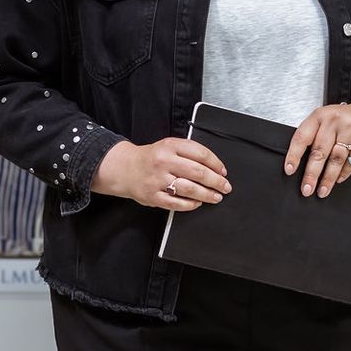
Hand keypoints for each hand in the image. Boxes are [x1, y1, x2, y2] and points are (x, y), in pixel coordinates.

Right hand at [93, 138, 231, 210]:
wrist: (125, 168)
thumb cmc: (151, 158)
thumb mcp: (168, 146)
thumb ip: (189, 152)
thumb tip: (214, 167)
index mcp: (170, 146)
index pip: (200, 153)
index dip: (216, 164)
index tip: (223, 171)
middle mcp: (164, 162)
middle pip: (198, 172)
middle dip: (216, 181)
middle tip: (225, 187)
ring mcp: (158, 180)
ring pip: (190, 189)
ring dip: (207, 194)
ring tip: (216, 197)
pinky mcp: (153, 196)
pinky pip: (176, 203)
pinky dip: (190, 204)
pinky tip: (197, 203)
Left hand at [284, 99, 350, 198]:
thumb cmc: (347, 120)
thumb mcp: (327, 121)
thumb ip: (316, 136)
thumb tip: (300, 164)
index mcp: (319, 116)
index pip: (302, 137)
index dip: (294, 155)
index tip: (289, 170)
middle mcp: (333, 120)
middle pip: (319, 151)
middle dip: (311, 174)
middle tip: (306, 188)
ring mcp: (350, 128)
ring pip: (335, 158)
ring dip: (328, 178)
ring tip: (322, 190)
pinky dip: (344, 172)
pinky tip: (339, 179)